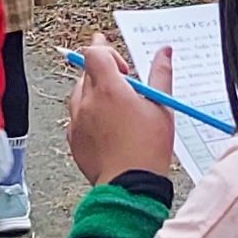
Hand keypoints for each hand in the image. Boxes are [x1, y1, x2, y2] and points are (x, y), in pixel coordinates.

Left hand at [67, 37, 177, 186]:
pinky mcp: (73, 138)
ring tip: (116, 106)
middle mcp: (88, 101)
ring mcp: (77, 121)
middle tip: (121, 78)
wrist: (129, 186)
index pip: (94, 52)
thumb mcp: (161, 107)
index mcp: (110, 89)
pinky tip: (107, 126)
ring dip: (94, 92)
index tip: (119, 63)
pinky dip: (88, 114)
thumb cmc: (148, 149)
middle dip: (102, 70)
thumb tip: (164, 52)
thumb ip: (161, 74)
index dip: (106, 51)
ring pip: (79, 93)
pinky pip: (76, 116)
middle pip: (86, 71)